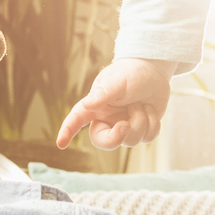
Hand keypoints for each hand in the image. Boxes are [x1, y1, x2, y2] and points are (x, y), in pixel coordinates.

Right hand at [56, 57, 172, 149]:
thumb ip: (103, 93)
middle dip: (116, 138)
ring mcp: (125, 126)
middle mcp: (108, 119)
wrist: (153, 70)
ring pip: (131, 140)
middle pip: (105, 142)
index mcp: (96, 106)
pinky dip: (153, 123)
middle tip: (125, 125)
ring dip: (141, 120)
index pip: (77, 120)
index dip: (68, 131)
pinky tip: (150, 110)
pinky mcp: (141, 129)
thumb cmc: (130, 72)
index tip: (60, 144)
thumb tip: (87, 104)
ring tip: (141, 104)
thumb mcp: (117, 80)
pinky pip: (147, 138)